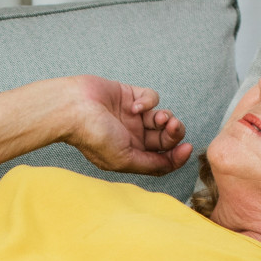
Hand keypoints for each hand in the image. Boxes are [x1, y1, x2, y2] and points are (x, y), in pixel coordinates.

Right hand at [65, 76, 191, 175]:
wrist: (74, 108)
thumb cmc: (93, 136)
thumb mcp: (124, 159)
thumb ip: (151, 164)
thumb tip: (174, 162)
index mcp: (131, 155)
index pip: (162, 159)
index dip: (177, 155)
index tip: (187, 148)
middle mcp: (133, 137)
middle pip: (165, 138)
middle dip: (173, 133)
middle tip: (172, 126)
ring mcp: (133, 117)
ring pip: (162, 117)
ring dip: (165, 117)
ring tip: (157, 117)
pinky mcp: (131, 96)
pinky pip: (151, 98)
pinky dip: (148, 101)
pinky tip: (135, 106)